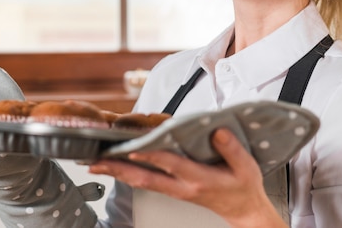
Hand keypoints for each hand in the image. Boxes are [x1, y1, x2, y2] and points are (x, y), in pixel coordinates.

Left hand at [89, 128, 286, 227]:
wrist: (243, 210)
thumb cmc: (243, 187)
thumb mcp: (246, 168)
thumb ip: (231, 149)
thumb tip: (217, 131)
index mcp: (199, 180)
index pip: (171, 165)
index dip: (152, 157)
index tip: (134, 150)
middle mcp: (182, 187)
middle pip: (145, 179)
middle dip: (119, 170)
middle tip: (96, 163)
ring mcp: (175, 190)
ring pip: (141, 182)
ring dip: (118, 173)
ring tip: (95, 164)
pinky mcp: (173, 189)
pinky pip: (146, 182)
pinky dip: (128, 174)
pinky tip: (115, 168)